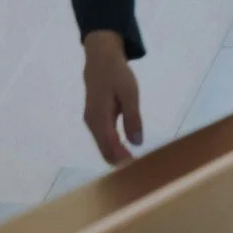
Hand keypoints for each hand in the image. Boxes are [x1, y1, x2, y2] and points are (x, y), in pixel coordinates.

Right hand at [80, 32, 143, 165]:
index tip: (137, 171)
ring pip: (104, 146)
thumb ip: (133, 118)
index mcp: (99, 117)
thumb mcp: (130, 94)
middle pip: (105, 150)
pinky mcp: (96, 119)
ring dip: (117, 157)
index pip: (110, 146)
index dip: (122, 160)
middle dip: (120, 163)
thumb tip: (136, 142)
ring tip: (135, 167)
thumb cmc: (116, 74)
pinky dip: (114, 148)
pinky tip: (126, 154)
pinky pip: (104, 139)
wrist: (101, 58)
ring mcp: (92, 121)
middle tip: (140, 173)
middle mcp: (92, 122)